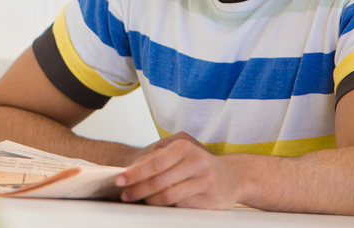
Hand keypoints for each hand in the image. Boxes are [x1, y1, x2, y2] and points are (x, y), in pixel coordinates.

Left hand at [115, 132, 241, 208]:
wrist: (233, 176)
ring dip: (150, 200)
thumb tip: (131, 170)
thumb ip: (157, 159)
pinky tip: (159, 204)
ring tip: (140, 200)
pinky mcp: (209, 197)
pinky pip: (181, 204)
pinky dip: (167, 206)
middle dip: (138, 189)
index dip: (136, 173)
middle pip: (159, 180)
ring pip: (169, 195)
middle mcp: (195, 161)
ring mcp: (204, 179)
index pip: (155, 162)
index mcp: (184, 147)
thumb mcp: (180, 154)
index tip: (120, 180)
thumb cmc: (199, 164)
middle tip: (125, 195)